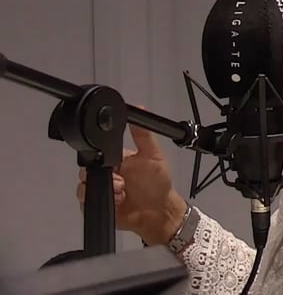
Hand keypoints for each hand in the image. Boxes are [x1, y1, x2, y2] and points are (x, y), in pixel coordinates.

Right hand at [76, 122, 186, 244]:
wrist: (158, 212)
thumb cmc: (158, 183)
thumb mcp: (154, 154)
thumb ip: (144, 134)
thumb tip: (139, 109)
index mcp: (117, 159)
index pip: (98, 151)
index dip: (100, 153)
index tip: (113, 161)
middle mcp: (106, 173)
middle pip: (87, 168)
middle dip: (101, 173)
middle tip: (120, 178)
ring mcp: (100, 189)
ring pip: (84, 184)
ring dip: (106, 187)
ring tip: (122, 190)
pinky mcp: (97, 204)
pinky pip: (86, 200)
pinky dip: (102, 199)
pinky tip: (118, 200)